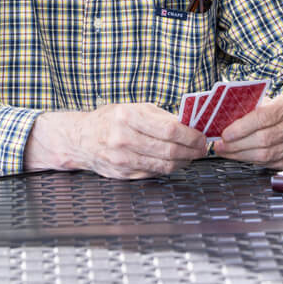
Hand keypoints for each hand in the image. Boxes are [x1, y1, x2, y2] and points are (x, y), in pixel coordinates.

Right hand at [25, 103, 208, 178]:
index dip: (191, 135)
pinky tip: (174, 162)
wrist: (80, 139)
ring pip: (163, 165)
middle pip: (168, 150)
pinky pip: (152, 173)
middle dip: (191, 151)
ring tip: (191, 156)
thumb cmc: (111, 119)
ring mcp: (122, 160)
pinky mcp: (122, 175)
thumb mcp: (135, 108)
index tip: (201, 137)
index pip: (169, 129)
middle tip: (202, 149)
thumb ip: (162, 116)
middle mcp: (123, 139)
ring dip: (183, 162)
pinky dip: (168, 169)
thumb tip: (189, 124)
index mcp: (128, 117)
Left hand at [212, 91, 282, 168]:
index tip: (225, 134)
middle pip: (264, 139)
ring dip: (241, 155)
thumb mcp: (274, 100)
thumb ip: (254, 108)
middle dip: (237, 144)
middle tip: (221, 145)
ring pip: (266, 155)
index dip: (242, 127)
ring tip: (227, 151)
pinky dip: (253, 161)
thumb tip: (227, 121)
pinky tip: (243, 156)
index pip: (265, 116)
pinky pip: (271, 164)